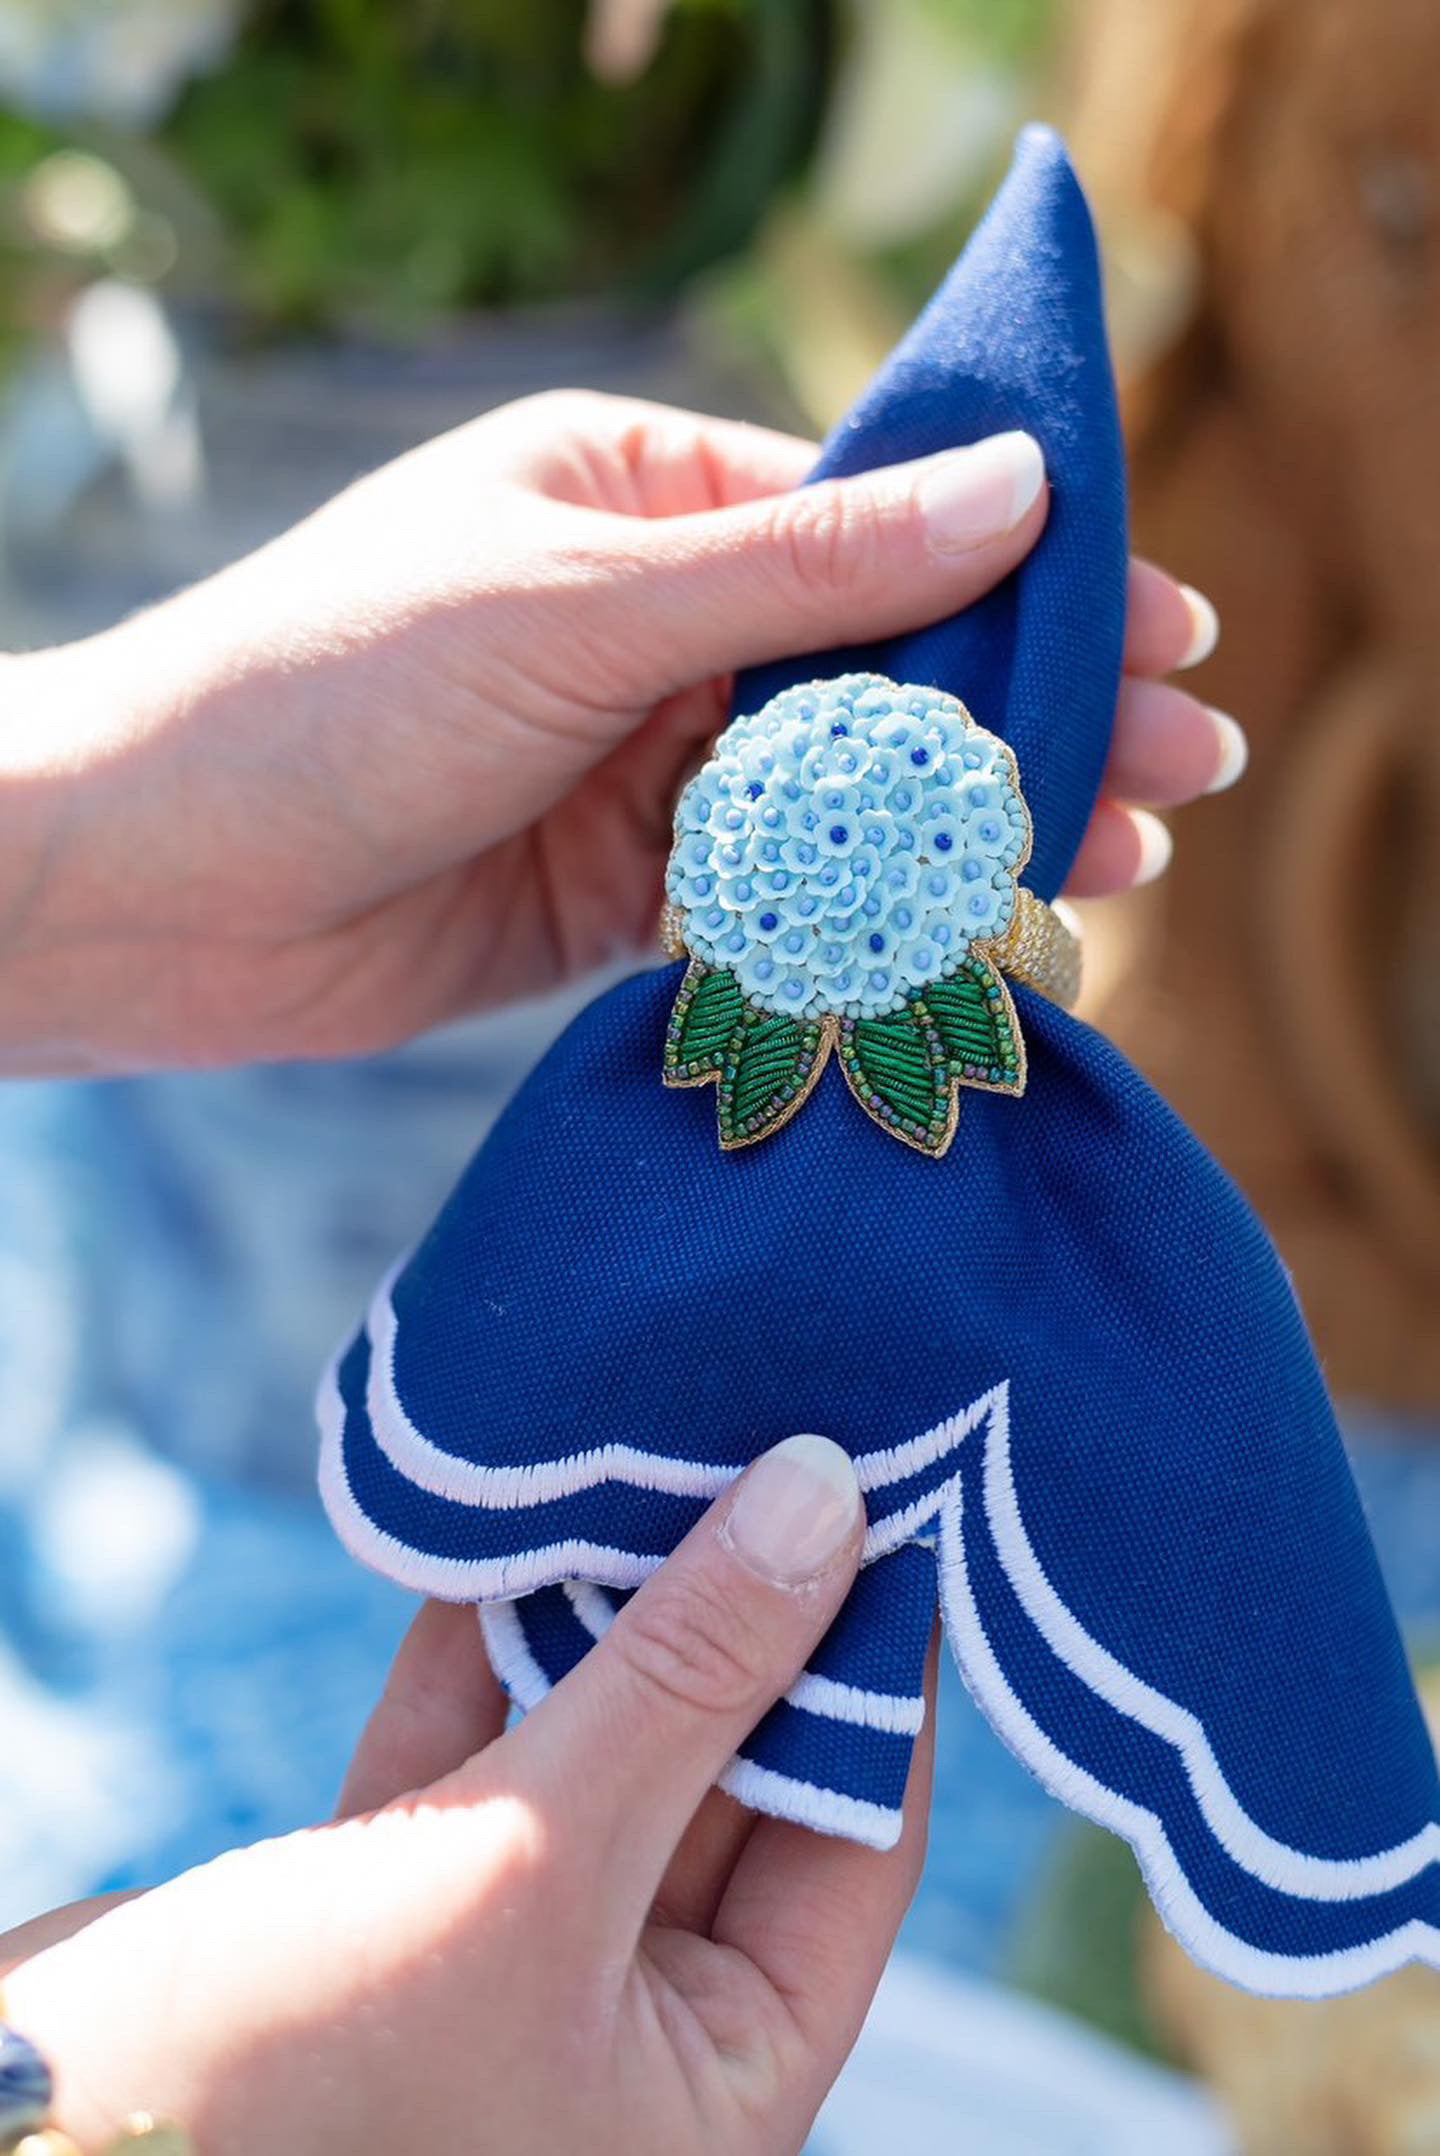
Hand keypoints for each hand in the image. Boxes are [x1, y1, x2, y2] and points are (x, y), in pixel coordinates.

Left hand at [0, 390, 1234, 1075]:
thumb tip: (1015, 488)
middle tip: (1183, 761)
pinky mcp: (622, 891)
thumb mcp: (580, 602)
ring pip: (847, 790)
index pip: (875, 521)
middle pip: (885, 663)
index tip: (1163, 623)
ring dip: (974, 824)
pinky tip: (979, 932)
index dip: (1027, 574)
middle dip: (1031, 710)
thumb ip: (802, 571)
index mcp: (638, 494)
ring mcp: (641, 760)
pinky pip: (778, 897)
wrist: (153, 892)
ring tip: (1124, 855)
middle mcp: (653, 620)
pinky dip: (872, 916)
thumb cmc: (329, 693)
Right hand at [3, 1435, 924, 2154]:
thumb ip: (686, 1678)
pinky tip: (506, 1528)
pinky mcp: (387, 1907)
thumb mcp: (533, 1861)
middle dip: (739, 1617)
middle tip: (777, 1442)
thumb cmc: (304, 2074)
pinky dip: (485, 1647)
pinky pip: (472, 1751)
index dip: (873, 1667)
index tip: (887, 1504)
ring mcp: (504, 1964)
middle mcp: (628, 2034)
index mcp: (716, 2090)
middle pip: (726, 1780)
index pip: (854, 1841)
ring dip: (609, 1613)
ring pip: (595, 1751)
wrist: (26, 2138)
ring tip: (653, 1451)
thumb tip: (826, 1500)